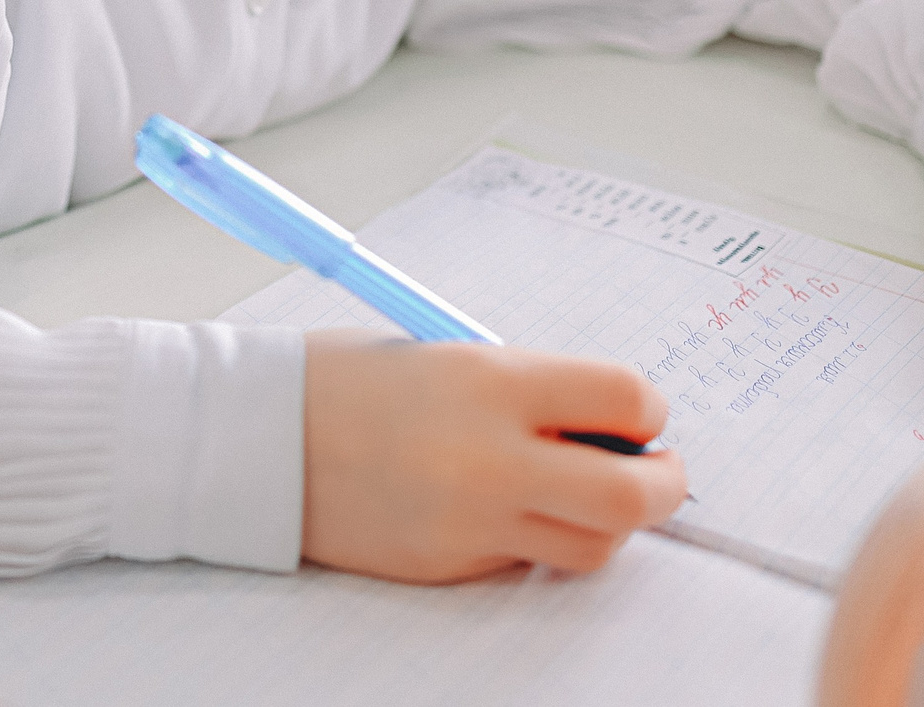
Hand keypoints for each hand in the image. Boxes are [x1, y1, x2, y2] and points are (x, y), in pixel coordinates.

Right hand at [301, 331, 685, 582]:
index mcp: (494, 382)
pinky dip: (535, 539)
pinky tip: (504, 508)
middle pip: (632, 497)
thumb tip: (610, 430)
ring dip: (606, 522)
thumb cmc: (349, 379)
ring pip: (591, 547)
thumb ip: (531, 390)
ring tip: (579, 494)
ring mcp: (471, 523)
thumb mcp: (450, 356)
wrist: (259, 435)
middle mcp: (492, 459)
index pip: (625, 399)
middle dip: (664, 485)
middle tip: (659, 472)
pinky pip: (525, 563)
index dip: (649, 409)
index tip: (640, 414)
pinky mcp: (448, 566)